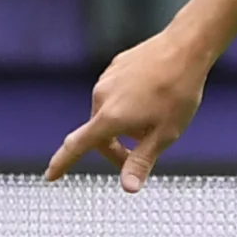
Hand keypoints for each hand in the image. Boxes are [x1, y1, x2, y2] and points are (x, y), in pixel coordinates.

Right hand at [46, 29, 210, 192]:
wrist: (186, 48)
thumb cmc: (179, 93)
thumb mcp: (165, 134)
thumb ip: (142, 161)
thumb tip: (128, 188)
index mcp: (110, 117)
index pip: (77, 146)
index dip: (62, 163)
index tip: (50, 175)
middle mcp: (102, 97)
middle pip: (99, 134)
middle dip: (115, 149)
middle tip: (139, 155)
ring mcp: (107, 79)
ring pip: (108, 113)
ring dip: (123, 126)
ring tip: (155, 120)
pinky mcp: (115, 67)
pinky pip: (115, 95)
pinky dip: (127, 106)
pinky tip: (153, 99)